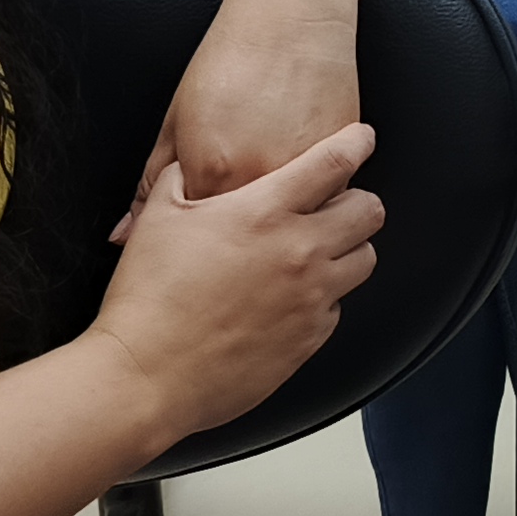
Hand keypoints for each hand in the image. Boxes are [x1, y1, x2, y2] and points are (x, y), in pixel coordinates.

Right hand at [88, 119, 383, 448]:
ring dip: (347, 249)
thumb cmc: (147, 300)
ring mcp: (310, 298)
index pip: (335, 163)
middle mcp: (298, 252)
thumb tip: (190, 163)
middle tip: (335, 204)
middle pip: (369, 211)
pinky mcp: (309, 338)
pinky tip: (289, 298)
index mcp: (263, 212)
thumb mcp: (158, 217)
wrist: (147, 376)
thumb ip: (182, 177)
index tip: (360, 139)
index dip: (356, 143)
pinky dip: (323, 297)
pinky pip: (338, 307)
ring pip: (365, 260)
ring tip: (315, 252)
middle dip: (356, 201)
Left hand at [114, 4, 360, 244]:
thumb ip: (152, 185)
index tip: (198, 233)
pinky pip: (324, 203)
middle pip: (246, 239)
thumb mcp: (176, 119)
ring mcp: (306, 172)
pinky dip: (310, 201)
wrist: (292, 13)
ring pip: (291, 227)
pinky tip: (298, 177)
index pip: (198, 239)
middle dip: (235, 238)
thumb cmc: (232, 57)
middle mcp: (261, 177)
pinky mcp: (344, 161)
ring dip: (278, 222)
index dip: (196, 239)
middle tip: (230, 216)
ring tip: (266, 193)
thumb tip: (122, 235)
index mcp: (213, 171)